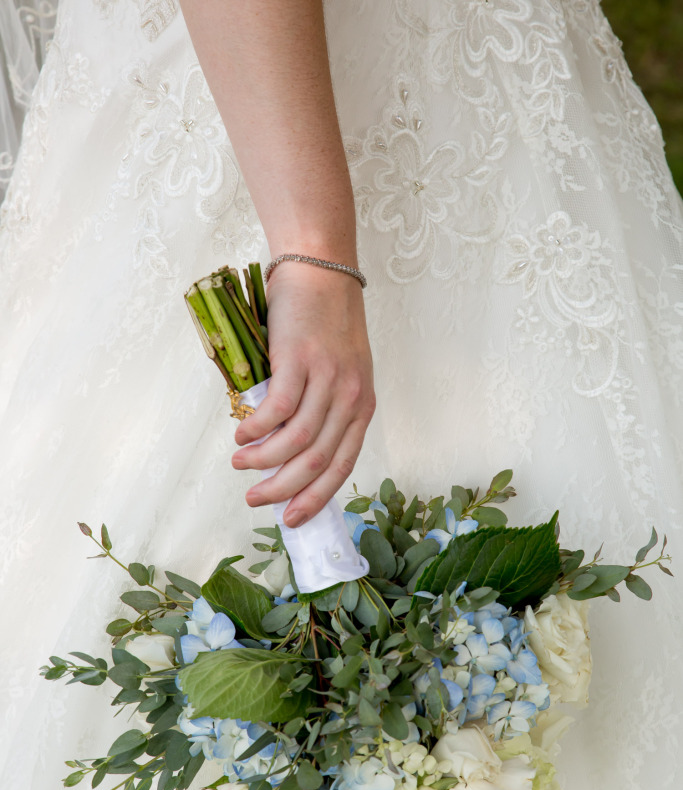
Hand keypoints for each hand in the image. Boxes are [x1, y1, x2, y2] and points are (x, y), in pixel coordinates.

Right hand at [231, 262, 374, 526]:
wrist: (320, 269)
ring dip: (263, 461)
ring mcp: (328, 379)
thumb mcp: (338, 372)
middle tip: (255, 499)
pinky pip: (277, 410)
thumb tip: (284, 452)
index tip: (291, 519)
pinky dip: (256, 429)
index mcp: (363, 406)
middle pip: (317, 461)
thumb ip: (321, 409)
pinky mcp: (301, 361)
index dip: (316, 498)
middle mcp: (351, 397)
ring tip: (240, 463)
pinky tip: (241, 433)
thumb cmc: (324, 323)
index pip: (342, 466)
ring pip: (296, 441)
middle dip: (283, 489)